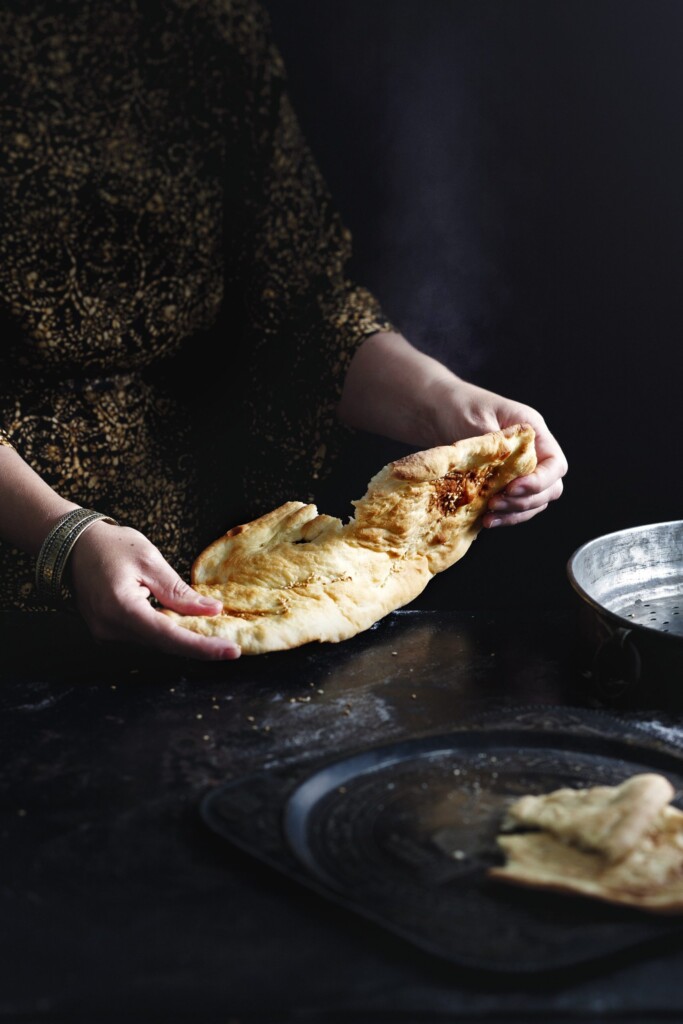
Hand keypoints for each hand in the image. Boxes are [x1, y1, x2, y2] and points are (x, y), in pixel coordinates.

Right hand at [68, 520, 239, 658]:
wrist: (74, 545)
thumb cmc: (111, 546)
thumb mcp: (150, 561)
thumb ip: (179, 591)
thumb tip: (212, 611)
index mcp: (121, 609)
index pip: (169, 637)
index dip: (202, 647)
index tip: (231, 652)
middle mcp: (110, 628)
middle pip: (163, 645)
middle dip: (199, 646)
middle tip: (231, 646)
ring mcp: (105, 632)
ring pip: (155, 642)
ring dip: (183, 639)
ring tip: (213, 635)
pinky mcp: (108, 630)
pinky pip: (144, 636)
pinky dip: (166, 632)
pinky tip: (187, 626)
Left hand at [433, 378, 567, 527]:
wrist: (436, 410)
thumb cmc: (457, 406)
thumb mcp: (475, 419)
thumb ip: (494, 444)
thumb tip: (504, 468)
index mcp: (532, 430)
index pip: (555, 464)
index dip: (540, 482)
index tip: (512, 488)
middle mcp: (532, 451)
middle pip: (550, 488)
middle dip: (525, 501)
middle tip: (496, 503)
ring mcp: (519, 468)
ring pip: (534, 501)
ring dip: (515, 513)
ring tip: (489, 518)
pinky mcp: (503, 482)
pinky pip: (515, 505)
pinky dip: (504, 515)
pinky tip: (485, 519)